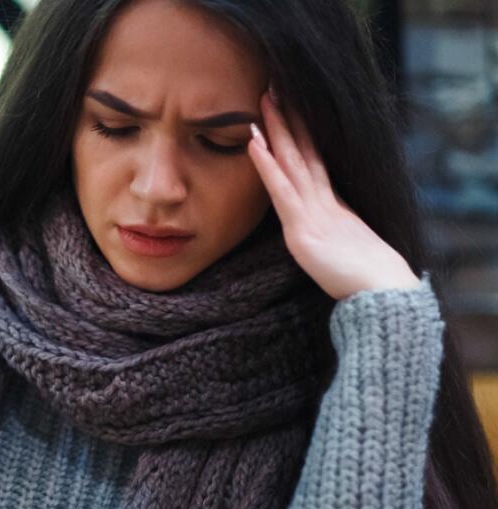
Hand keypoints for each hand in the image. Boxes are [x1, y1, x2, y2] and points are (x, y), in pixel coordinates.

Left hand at [248, 88, 418, 299]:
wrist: (383, 295)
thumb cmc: (366, 279)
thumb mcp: (343, 249)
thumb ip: (329, 234)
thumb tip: (321, 233)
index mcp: (332, 205)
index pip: (313, 160)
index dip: (301, 132)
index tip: (290, 105)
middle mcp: (322, 201)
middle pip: (302, 152)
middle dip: (289, 119)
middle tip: (275, 86)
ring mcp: (313, 212)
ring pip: (291, 162)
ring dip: (276, 130)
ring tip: (263, 99)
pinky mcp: (302, 228)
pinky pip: (281, 190)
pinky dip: (267, 165)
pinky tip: (254, 142)